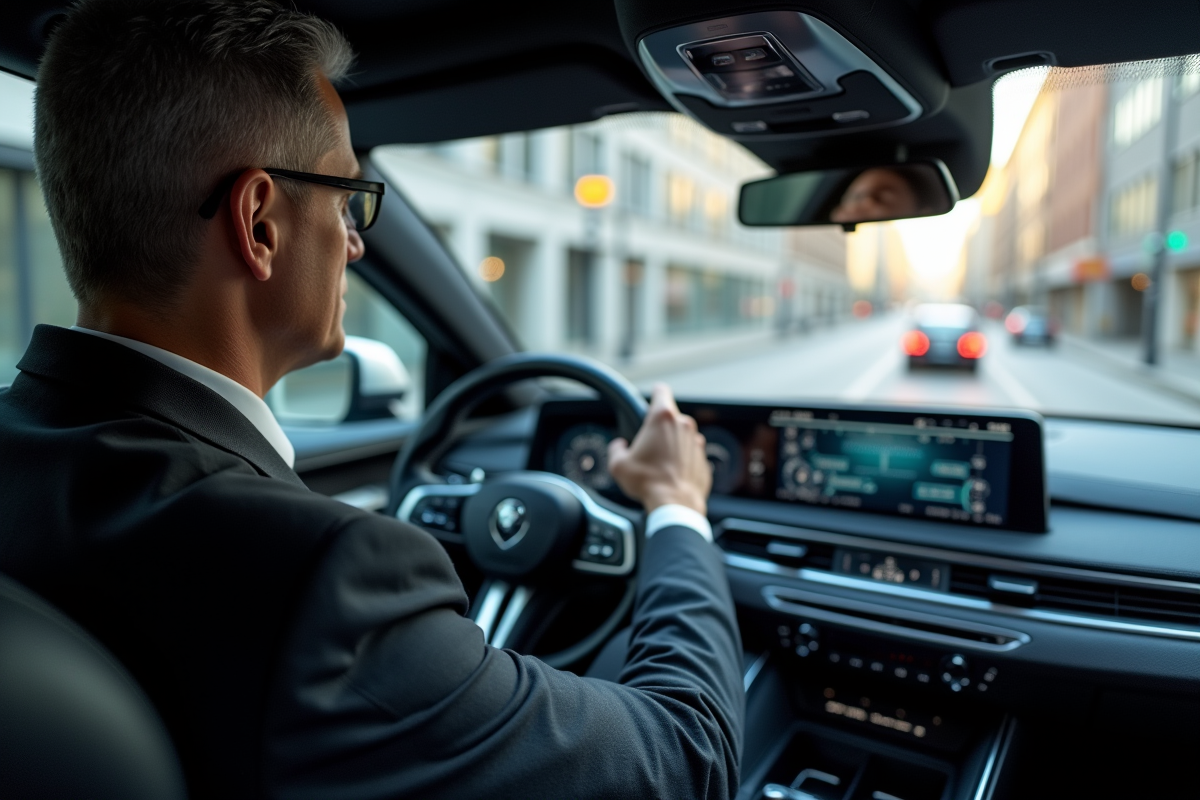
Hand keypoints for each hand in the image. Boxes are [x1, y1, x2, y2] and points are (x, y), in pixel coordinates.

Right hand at [608, 383, 710, 515]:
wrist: (674, 504)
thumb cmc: (648, 481)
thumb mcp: (618, 464)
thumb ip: (616, 449)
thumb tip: (619, 447)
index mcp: (662, 418)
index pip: (661, 391)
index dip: (655, 393)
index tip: (651, 400)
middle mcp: (684, 425)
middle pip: (671, 417)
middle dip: (659, 428)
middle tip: (647, 446)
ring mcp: (697, 442)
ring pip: (682, 436)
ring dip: (672, 445)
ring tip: (658, 465)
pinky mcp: (704, 459)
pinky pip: (690, 455)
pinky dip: (682, 461)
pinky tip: (670, 475)